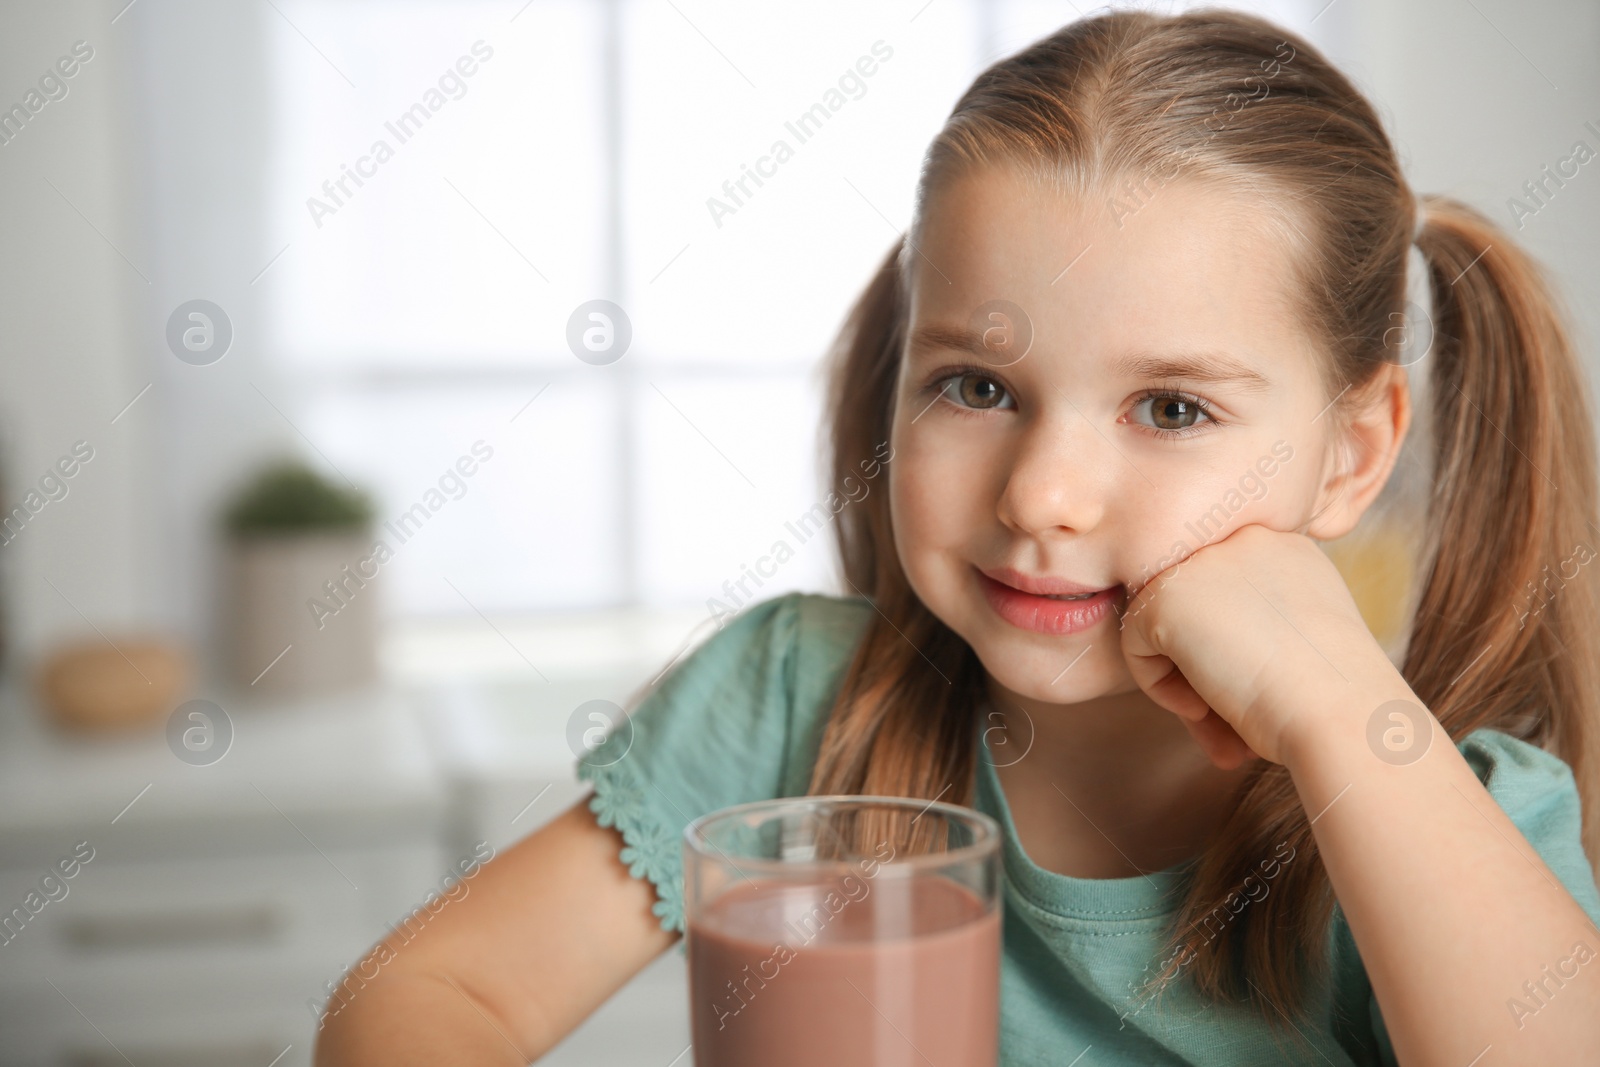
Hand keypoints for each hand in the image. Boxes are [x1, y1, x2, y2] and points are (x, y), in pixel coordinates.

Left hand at [1116, 523, 1396, 767]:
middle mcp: (1241, 539)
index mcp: (1282, 546)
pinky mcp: (1167, 596)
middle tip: (1226, 726)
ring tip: (1222, 729)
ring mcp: (1202, 561)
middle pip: (1193, 607)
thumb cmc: (1332, 697)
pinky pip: (1134, 643)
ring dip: (1185, 681)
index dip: (1231, 652)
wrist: (1339, 712)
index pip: (1224, 594)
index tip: (1253, 697)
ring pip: (1163, 623)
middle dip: (1202, 671)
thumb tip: (1201, 654)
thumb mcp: (1299, 642)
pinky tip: (1203, 708)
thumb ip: (1252, 626)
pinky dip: (1158, 687)